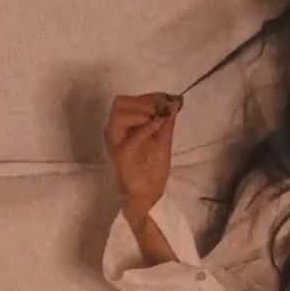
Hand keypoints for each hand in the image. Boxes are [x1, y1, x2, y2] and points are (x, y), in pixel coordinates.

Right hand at [103, 91, 182, 211]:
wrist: (148, 194)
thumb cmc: (152, 168)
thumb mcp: (164, 139)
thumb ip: (167, 120)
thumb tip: (175, 101)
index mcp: (123, 126)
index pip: (129, 100)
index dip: (149, 96)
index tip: (168, 99)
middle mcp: (115, 131)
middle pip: (120, 102)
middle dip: (145, 102)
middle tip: (162, 110)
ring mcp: (116, 142)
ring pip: (119, 114)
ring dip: (142, 112)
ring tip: (158, 119)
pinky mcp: (121, 154)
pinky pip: (131, 136)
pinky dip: (146, 127)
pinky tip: (158, 124)